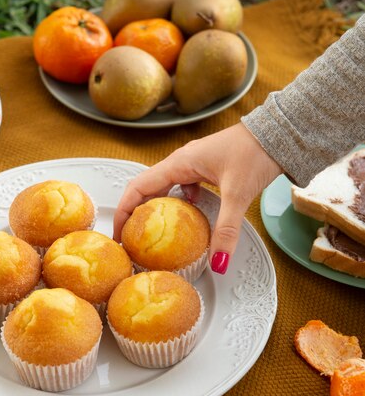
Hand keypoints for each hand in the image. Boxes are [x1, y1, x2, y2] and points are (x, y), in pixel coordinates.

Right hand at [113, 122, 281, 273]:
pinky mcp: (207, 167)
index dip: (123, 211)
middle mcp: (181, 162)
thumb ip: (227, 229)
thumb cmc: (255, 153)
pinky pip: (184, 186)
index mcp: (179, 163)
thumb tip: (218, 262)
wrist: (278, 133)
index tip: (118, 235)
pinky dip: (182, 202)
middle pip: (147, 188)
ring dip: (158, 208)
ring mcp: (194, 163)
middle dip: (136, 213)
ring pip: (165, 187)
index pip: (138, 188)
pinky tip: (194, 212)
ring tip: (155, 233)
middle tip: (133, 240)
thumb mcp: (238, 194)